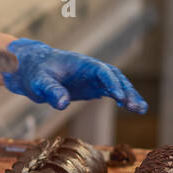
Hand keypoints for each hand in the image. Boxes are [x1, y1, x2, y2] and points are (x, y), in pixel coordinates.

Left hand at [2, 38, 147, 111]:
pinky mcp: (92, 87)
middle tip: (135, 106)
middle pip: (115, 77)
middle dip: (126, 90)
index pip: (102, 71)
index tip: (118, 97)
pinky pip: (112, 92)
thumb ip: (51, 90)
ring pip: (117, 84)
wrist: (31, 70)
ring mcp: (93, 78)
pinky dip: (123, 98)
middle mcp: (91, 69)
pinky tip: (134, 107)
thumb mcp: (39, 82)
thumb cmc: (34, 73)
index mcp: (81, 63)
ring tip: (141, 109)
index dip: (111, 83)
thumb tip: (62, 104)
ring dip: (129, 95)